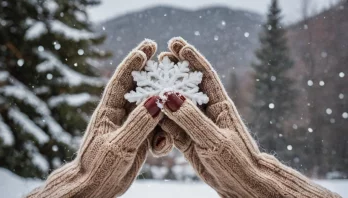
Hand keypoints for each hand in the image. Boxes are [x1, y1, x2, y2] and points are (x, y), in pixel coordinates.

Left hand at [28, 40, 163, 197]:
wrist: (95, 188)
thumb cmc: (99, 167)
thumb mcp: (120, 145)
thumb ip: (139, 123)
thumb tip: (158, 99)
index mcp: (109, 111)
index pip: (121, 81)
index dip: (133, 62)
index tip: (147, 47)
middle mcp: (121, 114)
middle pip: (139, 88)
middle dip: (153, 74)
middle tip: (169, 59)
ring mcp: (131, 125)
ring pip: (152, 109)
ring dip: (165, 108)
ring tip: (178, 108)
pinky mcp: (139, 138)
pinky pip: (156, 129)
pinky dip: (163, 135)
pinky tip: (163, 148)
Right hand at [159, 37, 338, 197]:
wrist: (240, 185)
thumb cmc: (236, 161)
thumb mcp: (213, 139)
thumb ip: (190, 119)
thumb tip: (168, 96)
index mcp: (220, 105)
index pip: (205, 75)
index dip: (192, 58)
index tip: (177, 44)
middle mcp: (207, 112)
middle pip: (188, 86)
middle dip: (174, 71)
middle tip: (159, 58)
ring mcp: (195, 125)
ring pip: (176, 106)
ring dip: (163, 95)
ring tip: (148, 82)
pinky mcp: (187, 140)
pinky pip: (170, 127)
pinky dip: (160, 120)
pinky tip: (150, 112)